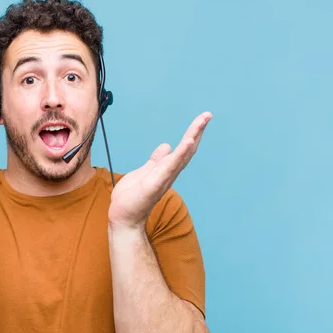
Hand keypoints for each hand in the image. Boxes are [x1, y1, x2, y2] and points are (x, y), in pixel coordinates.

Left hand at [108, 112, 211, 229]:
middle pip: (187, 150)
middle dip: (197, 131)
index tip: (202, 118)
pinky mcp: (155, 184)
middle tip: (208, 115)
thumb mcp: (144, 172)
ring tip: (201, 123)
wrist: (124, 217)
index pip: (183, 149)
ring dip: (192, 138)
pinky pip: (169, 167)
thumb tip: (166, 146)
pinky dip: (180, 154)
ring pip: (182, 156)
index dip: (193, 133)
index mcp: (166, 169)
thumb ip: (156, 160)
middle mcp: (169, 174)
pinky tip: (187, 142)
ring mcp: (164, 179)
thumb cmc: (133, 198)